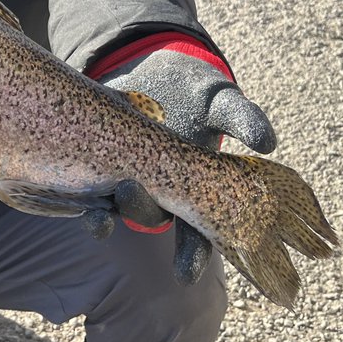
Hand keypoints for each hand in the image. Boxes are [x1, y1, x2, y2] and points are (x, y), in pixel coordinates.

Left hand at [85, 46, 276, 283]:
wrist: (150, 66)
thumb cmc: (194, 90)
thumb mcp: (219, 99)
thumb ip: (241, 118)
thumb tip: (266, 141)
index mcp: (193, 188)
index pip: (196, 234)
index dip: (190, 257)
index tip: (185, 275)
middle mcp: (157, 191)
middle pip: (149, 216)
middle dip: (140, 213)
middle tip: (131, 192)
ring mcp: (124, 176)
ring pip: (115, 205)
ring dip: (106, 209)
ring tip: (106, 196)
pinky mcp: (94, 157)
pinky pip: (85, 180)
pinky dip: (79, 187)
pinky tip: (76, 184)